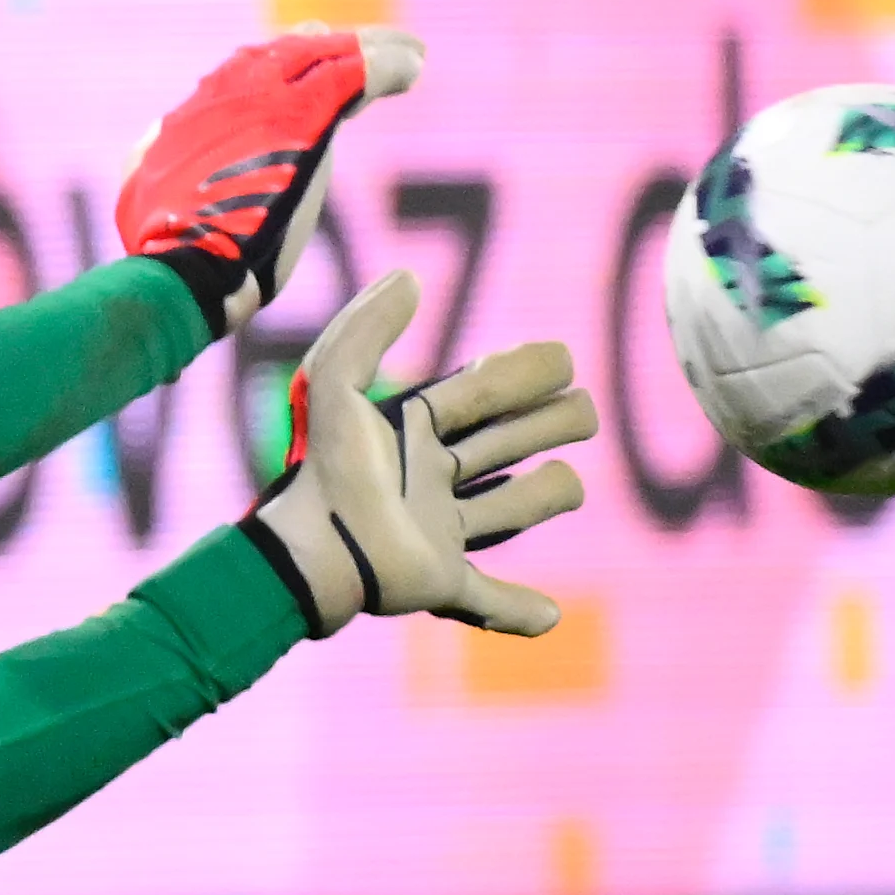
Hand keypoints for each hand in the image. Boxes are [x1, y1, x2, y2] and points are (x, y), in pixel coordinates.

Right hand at [116, 26, 422, 337]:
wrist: (183, 264)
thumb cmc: (162, 246)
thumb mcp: (141, 188)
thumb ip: (155, 155)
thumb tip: (156, 136)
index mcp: (195, 112)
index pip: (249, 70)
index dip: (286, 61)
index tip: (314, 53)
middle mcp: (228, 92)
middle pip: (289, 50)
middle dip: (332, 44)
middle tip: (373, 44)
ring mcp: (264, 98)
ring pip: (325, 53)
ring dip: (368, 47)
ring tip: (407, 50)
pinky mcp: (304, 114)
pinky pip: (356, 73)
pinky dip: (388, 65)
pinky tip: (413, 64)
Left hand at [240, 268, 596, 637]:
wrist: (311, 552)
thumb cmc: (326, 467)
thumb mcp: (333, 382)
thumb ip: (366, 326)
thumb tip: (410, 276)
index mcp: (411, 431)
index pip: (480, 394)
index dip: (523, 374)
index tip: (563, 360)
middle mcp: (428, 478)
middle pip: (506, 443)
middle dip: (548, 424)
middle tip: (583, 413)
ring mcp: (437, 532)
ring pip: (509, 510)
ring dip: (542, 497)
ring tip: (565, 483)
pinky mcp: (440, 583)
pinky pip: (488, 601)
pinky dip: (518, 611)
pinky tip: (549, 618)